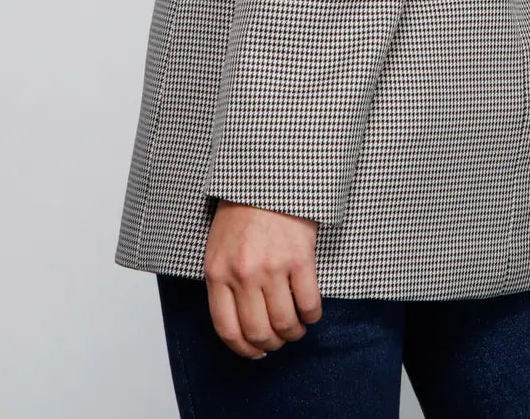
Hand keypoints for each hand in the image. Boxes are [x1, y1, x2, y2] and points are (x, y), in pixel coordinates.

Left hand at [201, 200, 323, 358]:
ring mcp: (272, 267)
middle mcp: (243, 275)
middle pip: (258, 332)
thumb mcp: (218, 247)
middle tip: (279, 340)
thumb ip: (223, 281)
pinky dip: (311, 315)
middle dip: (271, 344)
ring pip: (285, 323)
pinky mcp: (300, 259)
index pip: (228, 329)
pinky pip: (308, 303)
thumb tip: (240, 321)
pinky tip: (310, 312)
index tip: (255, 353)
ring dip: (293, 333)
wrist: (268, 177)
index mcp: (218, 273)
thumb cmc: (242, 211)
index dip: (244, 349)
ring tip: (296, 327)